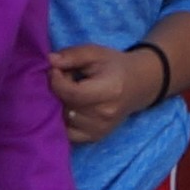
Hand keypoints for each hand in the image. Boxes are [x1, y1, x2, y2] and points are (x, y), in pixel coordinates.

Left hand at [50, 42, 166, 145]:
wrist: (138, 85)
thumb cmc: (114, 66)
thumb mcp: (95, 53)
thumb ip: (72, 55)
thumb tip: (50, 61)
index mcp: (109, 91)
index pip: (72, 93)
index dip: (56, 81)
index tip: (55, 70)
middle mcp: (106, 113)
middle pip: (67, 106)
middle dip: (59, 91)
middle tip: (66, 79)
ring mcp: (101, 128)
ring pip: (65, 119)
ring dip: (62, 105)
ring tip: (72, 93)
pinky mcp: (96, 136)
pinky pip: (69, 134)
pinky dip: (64, 121)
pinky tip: (71, 107)